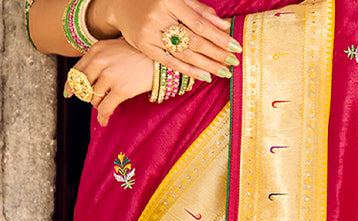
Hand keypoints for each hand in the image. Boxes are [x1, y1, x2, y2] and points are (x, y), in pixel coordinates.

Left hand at [66, 38, 152, 126]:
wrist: (157, 56)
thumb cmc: (138, 53)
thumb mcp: (113, 48)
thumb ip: (99, 60)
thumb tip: (89, 79)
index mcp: (96, 50)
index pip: (76, 70)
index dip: (71, 84)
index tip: (69, 93)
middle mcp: (99, 62)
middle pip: (83, 86)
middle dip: (86, 96)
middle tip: (93, 101)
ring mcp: (109, 76)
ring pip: (93, 98)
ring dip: (98, 105)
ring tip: (106, 105)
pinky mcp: (121, 90)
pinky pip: (105, 108)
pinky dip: (103, 117)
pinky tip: (104, 122)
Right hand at [86, 0, 239, 80]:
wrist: (121, 4)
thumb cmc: (155, 0)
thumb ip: (200, 11)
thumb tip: (224, 26)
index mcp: (169, 0)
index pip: (199, 23)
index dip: (219, 36)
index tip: (235, 46)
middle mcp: (158, 16)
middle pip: (193, 40)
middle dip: (216, 53)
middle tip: (233, 62)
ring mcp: (150, 32)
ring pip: (184, 54)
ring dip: (207, 65)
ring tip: (224, 72)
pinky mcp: (144, 46)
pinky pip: (170, 62)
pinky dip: (189, 70)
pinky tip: (205, 76)